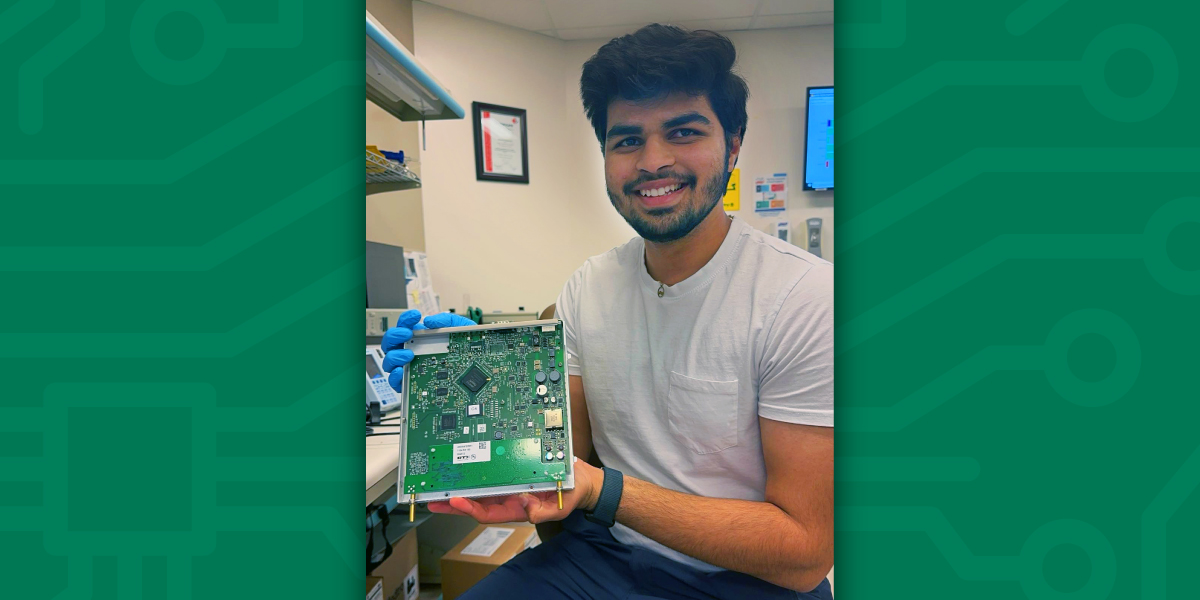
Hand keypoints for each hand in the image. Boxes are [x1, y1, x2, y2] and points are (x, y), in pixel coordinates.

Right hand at [381, 310, 475, 391]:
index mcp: (418, 337)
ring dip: (395, 356)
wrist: (476, 366)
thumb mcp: (460, 330)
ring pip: (389, 361)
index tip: (416, 315)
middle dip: (395, 335)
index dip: (406, 318)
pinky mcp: (408, 384)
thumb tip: (429, 321)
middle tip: (407, 334)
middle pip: (390, 341)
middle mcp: (409, 350)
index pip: (405, 325)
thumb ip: (447, 321)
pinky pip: (395, 381)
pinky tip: (402, 371)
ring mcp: (407, 367)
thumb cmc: (461, 349)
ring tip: (409, 354)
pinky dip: (395, 376)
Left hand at [426, 459, 604, 523]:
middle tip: (432, 497)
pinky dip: (478, 470)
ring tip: (440, 482)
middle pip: (476, 502)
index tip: (453, 500)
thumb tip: (526, 508)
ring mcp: (510, 484)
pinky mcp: (513, 470)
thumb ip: (544, 512)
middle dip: (453, 501)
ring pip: (479, 488)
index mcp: (517, 508)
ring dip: (460, 486)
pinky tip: (466, 464)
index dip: (468, 508)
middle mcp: (509, 497)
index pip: (487, 513)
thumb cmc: (569, 494)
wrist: (581, 480)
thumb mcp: (561, 507)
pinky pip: (492, 471)